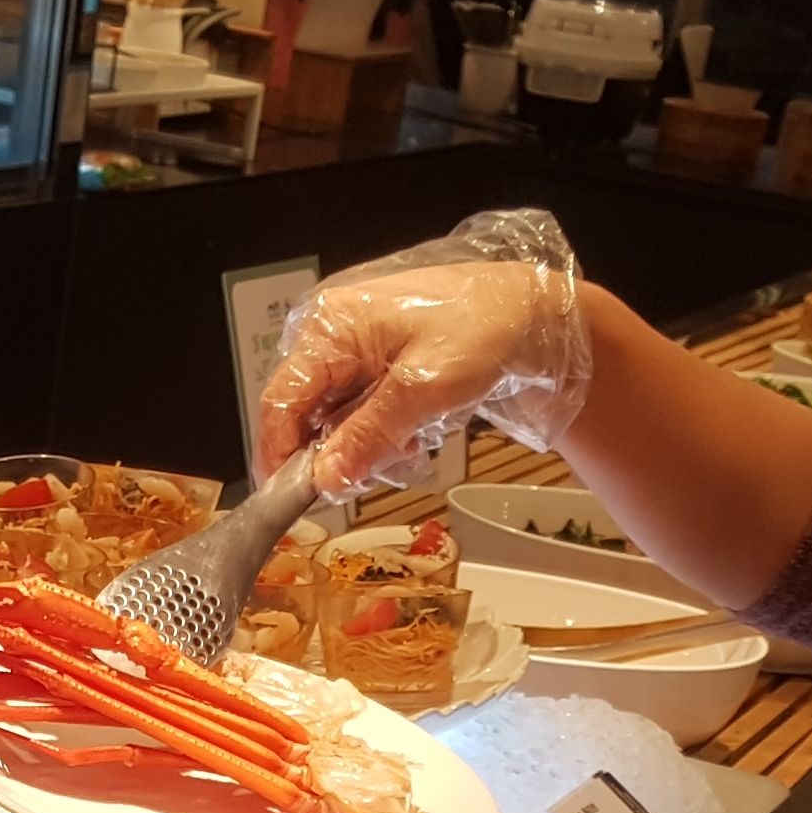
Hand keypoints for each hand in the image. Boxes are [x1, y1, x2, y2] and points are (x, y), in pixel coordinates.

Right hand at [254, 211, 592, 498]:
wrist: (532, 313)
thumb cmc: (484, 326)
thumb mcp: (423, 390)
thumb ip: (367, 437)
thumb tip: (325, 479)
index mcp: (328, 325)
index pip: (280, 400)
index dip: (281, 454)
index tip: (293, 498)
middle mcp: (331, 335)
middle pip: (305, 414)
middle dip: (337, 452)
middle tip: (379, 467)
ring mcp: (351, 351)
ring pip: (334, 421)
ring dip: (366, 447)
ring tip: (412, 442)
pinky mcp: (373, 367)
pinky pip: (358, 415)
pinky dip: (382, 435)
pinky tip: (414, 433)